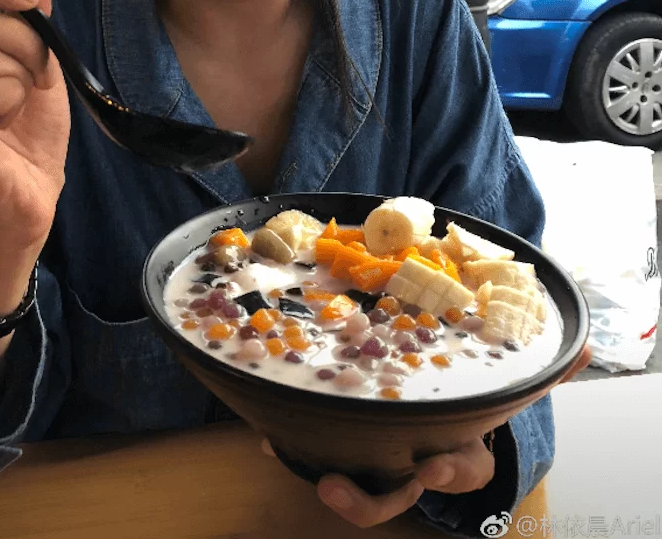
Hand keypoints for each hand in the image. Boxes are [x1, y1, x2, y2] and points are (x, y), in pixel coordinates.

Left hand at [263, 344, 592, 528]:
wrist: (442, 429)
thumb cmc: (468, 412)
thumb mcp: (504, 396)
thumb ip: (543, 373)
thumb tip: (588, 350)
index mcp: (451, 456)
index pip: (450, 471)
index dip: (441, 472)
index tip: (431, 465)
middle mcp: (409, 469)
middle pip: (385, 499)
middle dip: (360, 501)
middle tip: (333, 488)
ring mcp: (373, 464)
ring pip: (343, 487)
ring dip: (315, 476)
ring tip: (279, 450)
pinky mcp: (343, 447)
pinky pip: (313, 453)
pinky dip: (289, 445)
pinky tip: (265, 434)